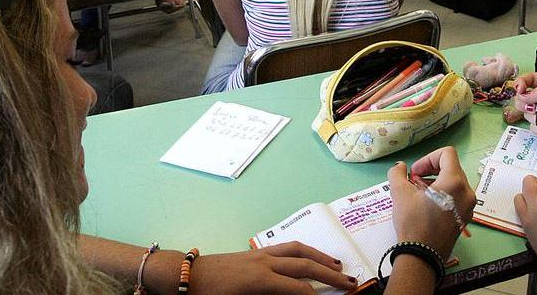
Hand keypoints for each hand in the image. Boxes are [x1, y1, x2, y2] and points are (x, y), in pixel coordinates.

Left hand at [188, 242, 354, 294]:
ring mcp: (260, 255)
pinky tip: (312, 257)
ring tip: (338, 267)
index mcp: (259, 281)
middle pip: (305, 267)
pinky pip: (286, 247)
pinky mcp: (255, 252)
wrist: (185, 276)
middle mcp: (264, 264)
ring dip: (321, 258)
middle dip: (330, 276)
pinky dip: (304, 251)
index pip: (299, 290)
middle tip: (350, 284)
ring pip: (298, 251)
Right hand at [388, 147, 475, 259]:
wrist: (422, 256)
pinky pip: (457, 196)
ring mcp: (469, 206)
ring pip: (455, 182)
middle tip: (414, 182)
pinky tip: (428, 205)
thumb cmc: (413, 222)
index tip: (415, 172)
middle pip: (451, 167)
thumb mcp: (400, 194)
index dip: (428, 158)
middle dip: (431, 170)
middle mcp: (467, 192)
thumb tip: (400, 167)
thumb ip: (397, 173)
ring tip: (419, 194)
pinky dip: (444, 194)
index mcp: (455, 182)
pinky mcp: (465, 217)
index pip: (447, 153)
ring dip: (437, 181)